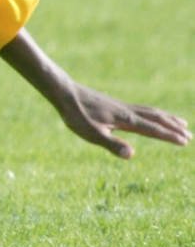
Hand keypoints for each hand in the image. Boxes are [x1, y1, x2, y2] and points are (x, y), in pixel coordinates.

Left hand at [52, 80, 189, 158]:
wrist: (63, 91)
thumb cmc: (76, 114)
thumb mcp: (91, 134)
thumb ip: (112, 144)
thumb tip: (131, 155)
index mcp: (125, 119)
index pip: (152, 129)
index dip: (169, 136)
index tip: (185, 141)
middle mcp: (126, 110)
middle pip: (155, 118)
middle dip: (173, 127)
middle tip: (190, 134)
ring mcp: (120, 106)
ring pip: (149, 111)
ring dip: (166, 118)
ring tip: (179, 122)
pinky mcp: (113, 104)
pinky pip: (140, 109)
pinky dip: (152, 113)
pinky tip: (148, 116)